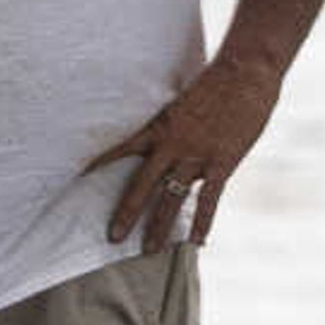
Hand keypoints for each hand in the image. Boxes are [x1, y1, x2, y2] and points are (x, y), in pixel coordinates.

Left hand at [90, 55, 284, 250]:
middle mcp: (173, 145)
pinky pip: (208, 201)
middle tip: (112, 238)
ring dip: (159, 228)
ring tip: (149, 251)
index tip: (79, 176)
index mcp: (161, 126)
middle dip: (127, 214)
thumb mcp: (184, 100)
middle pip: (143, 185)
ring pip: (172, 199)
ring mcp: (196, 156)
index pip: (123, 147)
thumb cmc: (217, 82)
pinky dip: (203, 224)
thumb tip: (167, 134)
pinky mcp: (221, 164)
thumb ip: (174, 122)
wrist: (245, 72)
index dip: (101, 162)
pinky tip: (196, 244)